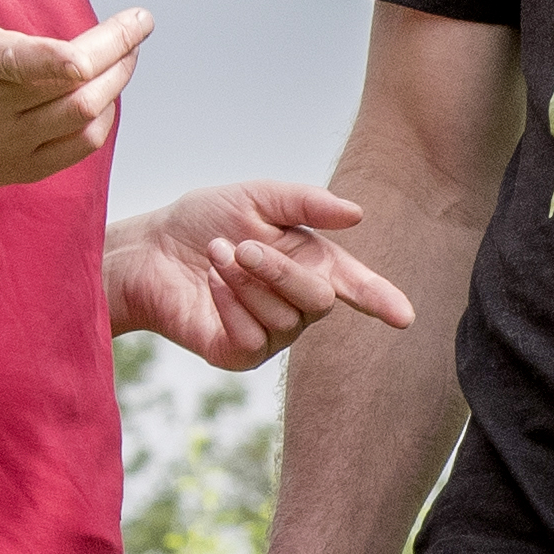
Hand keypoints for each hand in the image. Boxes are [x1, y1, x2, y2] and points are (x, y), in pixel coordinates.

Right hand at [0, 0, 149, 204]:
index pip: (23, 62)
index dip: (64, 56)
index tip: (115, 34)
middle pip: (73, 88)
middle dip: (116, 54)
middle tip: (136, 28)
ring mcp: (12, 143)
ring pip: (83, 116)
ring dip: (116, 82)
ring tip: (126, 56)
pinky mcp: (26, 168)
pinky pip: (81, 146)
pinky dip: (104, 117)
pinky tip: (105, 92)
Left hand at [105, 177, 413, 368]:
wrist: (148, 250)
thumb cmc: (203, 222)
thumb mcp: (255, 198)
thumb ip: (305, 203)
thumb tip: (357, 214)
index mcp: (311, 264)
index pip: (356, 286)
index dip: (381, 299)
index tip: (405, 317)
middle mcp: (297, 304)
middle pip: (320, 300)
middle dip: (280, 271)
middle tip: (241, 245)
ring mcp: (271, 334)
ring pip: (284, 318)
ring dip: (245, 281)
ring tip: (215, 254)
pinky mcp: (240, 354)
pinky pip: (252, 336)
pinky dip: (229, 304)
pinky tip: (210, 286)